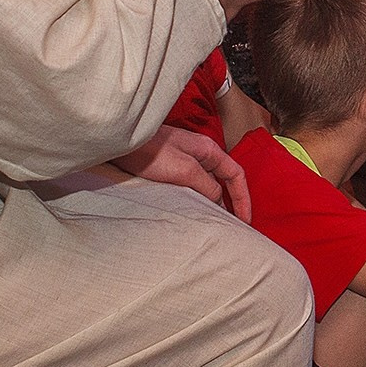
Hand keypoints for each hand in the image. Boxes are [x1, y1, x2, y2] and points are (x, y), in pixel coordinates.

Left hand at [113, 125, 251, 221]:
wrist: (120, 142)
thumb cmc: (149, 151)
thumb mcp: (185, 170)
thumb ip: (206, 186)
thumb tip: (219, 201)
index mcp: (209, 150)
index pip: (236, 175)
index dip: (243, 198)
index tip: (245, 220)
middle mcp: (200, 154)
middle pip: (224, 180)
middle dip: (232, 201)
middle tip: (234, 225)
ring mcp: (185, 160)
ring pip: (208, 184)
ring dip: (214, 202)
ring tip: (215, 222)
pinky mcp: (170, 167)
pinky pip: (192, 186)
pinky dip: (198, 199)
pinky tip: (193, 210)